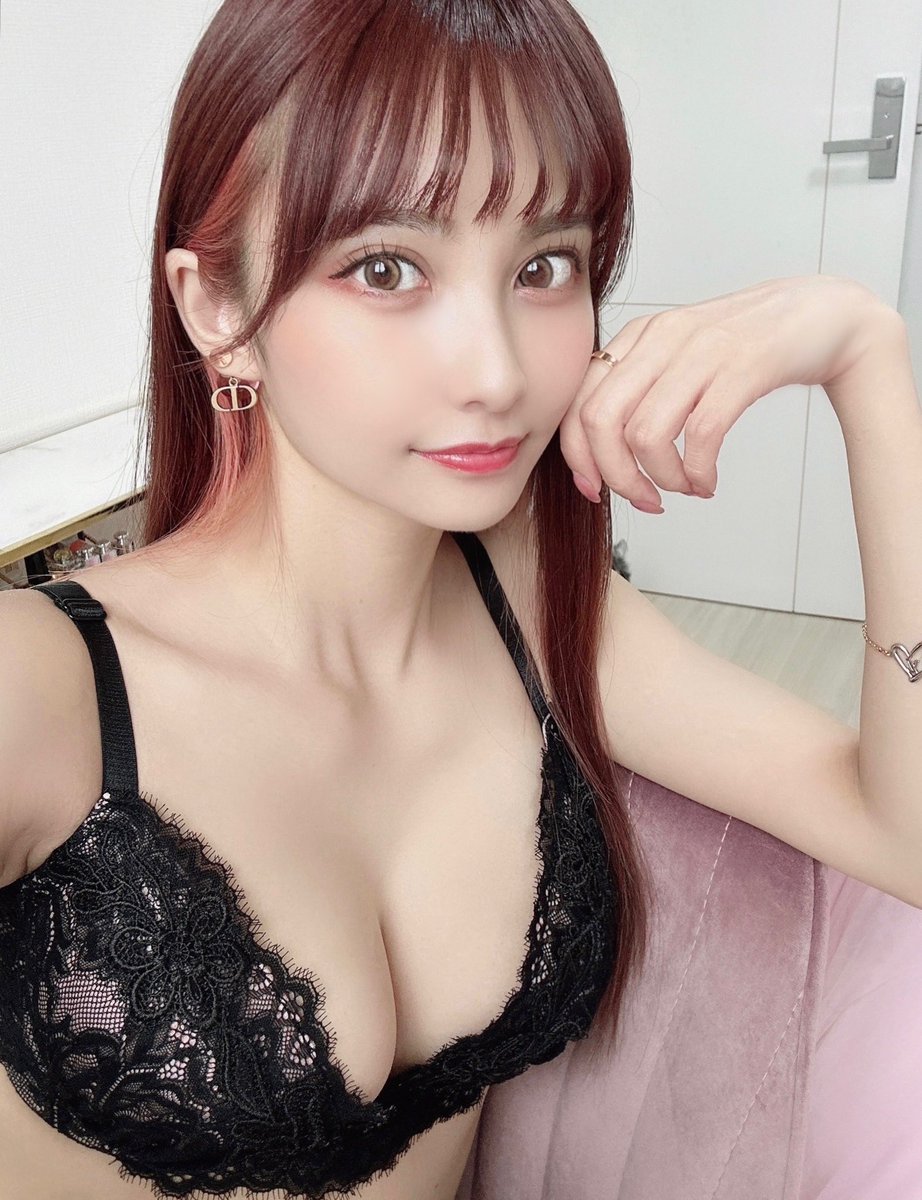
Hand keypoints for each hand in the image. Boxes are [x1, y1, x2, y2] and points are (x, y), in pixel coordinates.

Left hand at [559, 274, 892, 511]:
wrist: (821, 315)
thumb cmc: (745, 348)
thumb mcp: (679, 358)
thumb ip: (640, 394)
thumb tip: (603, 458)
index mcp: (638, 337)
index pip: (580, 403)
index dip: (579, 458)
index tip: (595, 491)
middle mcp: (662, 338)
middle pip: (602, 422)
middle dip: (616, 477)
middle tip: (643, 499)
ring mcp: (702, 350)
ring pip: (646, 434)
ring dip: (661, 479)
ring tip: (684, 488)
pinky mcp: (743, 367)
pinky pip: (700, 435)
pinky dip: (698, 473)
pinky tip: (707, 482)